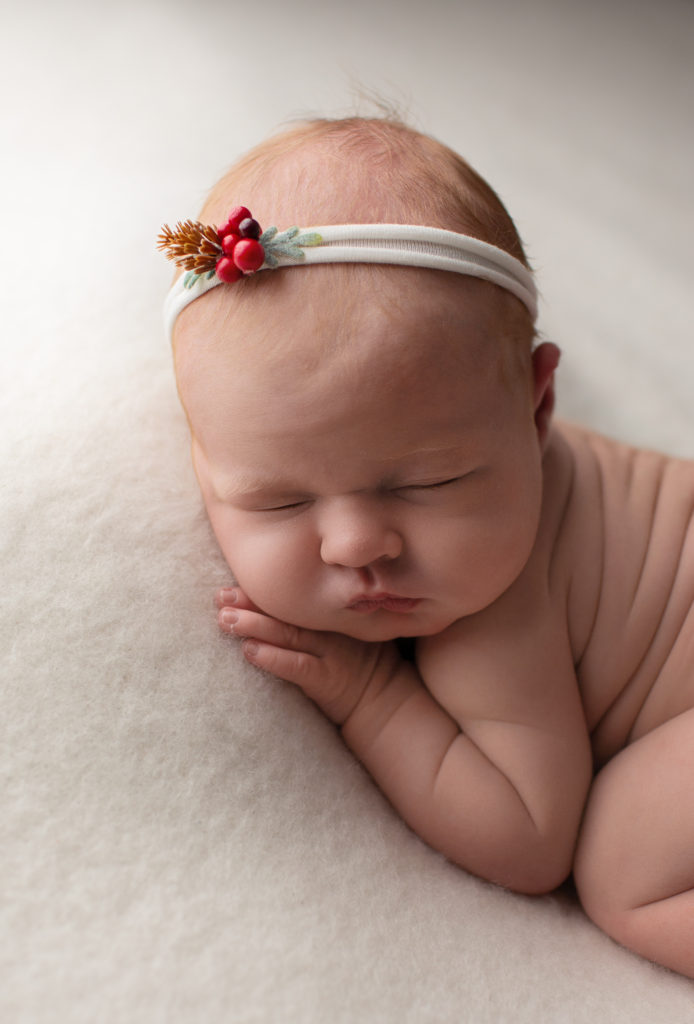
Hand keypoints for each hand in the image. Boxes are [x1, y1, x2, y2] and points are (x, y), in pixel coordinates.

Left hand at [215, 587, 400, 724]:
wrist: (384, 700)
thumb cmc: (357, 663)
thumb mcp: (342, 632)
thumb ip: (316, 616)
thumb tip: (276, 604)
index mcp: (329, 614)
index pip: (290, 599)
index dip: (258, 591)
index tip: (230, 585)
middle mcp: (328, 628)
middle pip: (284, 611)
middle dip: (249, 602)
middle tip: (220, 596)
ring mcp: (329, 652)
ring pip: (287, 634)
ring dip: (254, 625)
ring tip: (226, 619)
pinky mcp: (327, 678)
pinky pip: (297, 666)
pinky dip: (273, 657)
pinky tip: (250, 650)